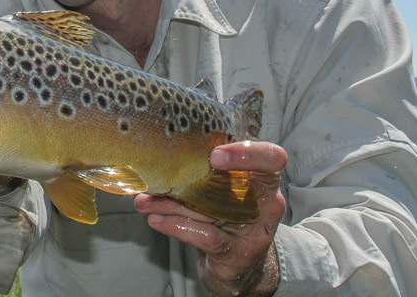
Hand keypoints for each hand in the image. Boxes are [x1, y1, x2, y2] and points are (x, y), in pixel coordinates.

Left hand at [135, 140, 286, 296]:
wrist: (239, 265)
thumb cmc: (227, 216)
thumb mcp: (222, 189)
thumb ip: (205, 169)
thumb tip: (159, 151)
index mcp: (264, 178)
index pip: (272, 158)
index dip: (247, 153)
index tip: (214, 155)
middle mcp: (267, 203)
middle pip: (236, 184)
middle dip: (196, 177)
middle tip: (162, 174)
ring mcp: (255, 231)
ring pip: (209, 210)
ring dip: (171, 204)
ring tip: (144, 201)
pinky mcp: (237, 253)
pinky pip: (204, 235)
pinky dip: (175, 226)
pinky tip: (155, 220)